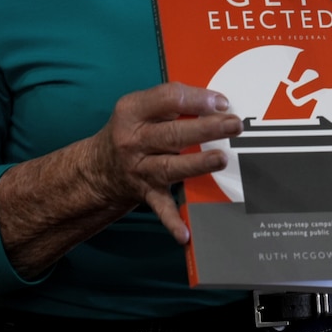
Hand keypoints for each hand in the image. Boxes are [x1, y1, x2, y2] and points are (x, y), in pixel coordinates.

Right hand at [86, 82, 242, 243]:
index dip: (197, 99)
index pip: (167, 98)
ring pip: (170, 167)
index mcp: (133, 111)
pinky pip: (161, 208)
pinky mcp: (146, 193)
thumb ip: (173, 102)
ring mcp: (139, 169)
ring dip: (197, 164)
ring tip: (221, 159)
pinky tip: (185, 233)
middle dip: (206, 129)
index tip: (222, 102)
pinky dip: (173, 221)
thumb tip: (216, 103)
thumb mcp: (140, 108)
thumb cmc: (132, 132)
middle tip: (234, 125)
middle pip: (172, 134)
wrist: (97, 169)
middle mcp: (134, 140)